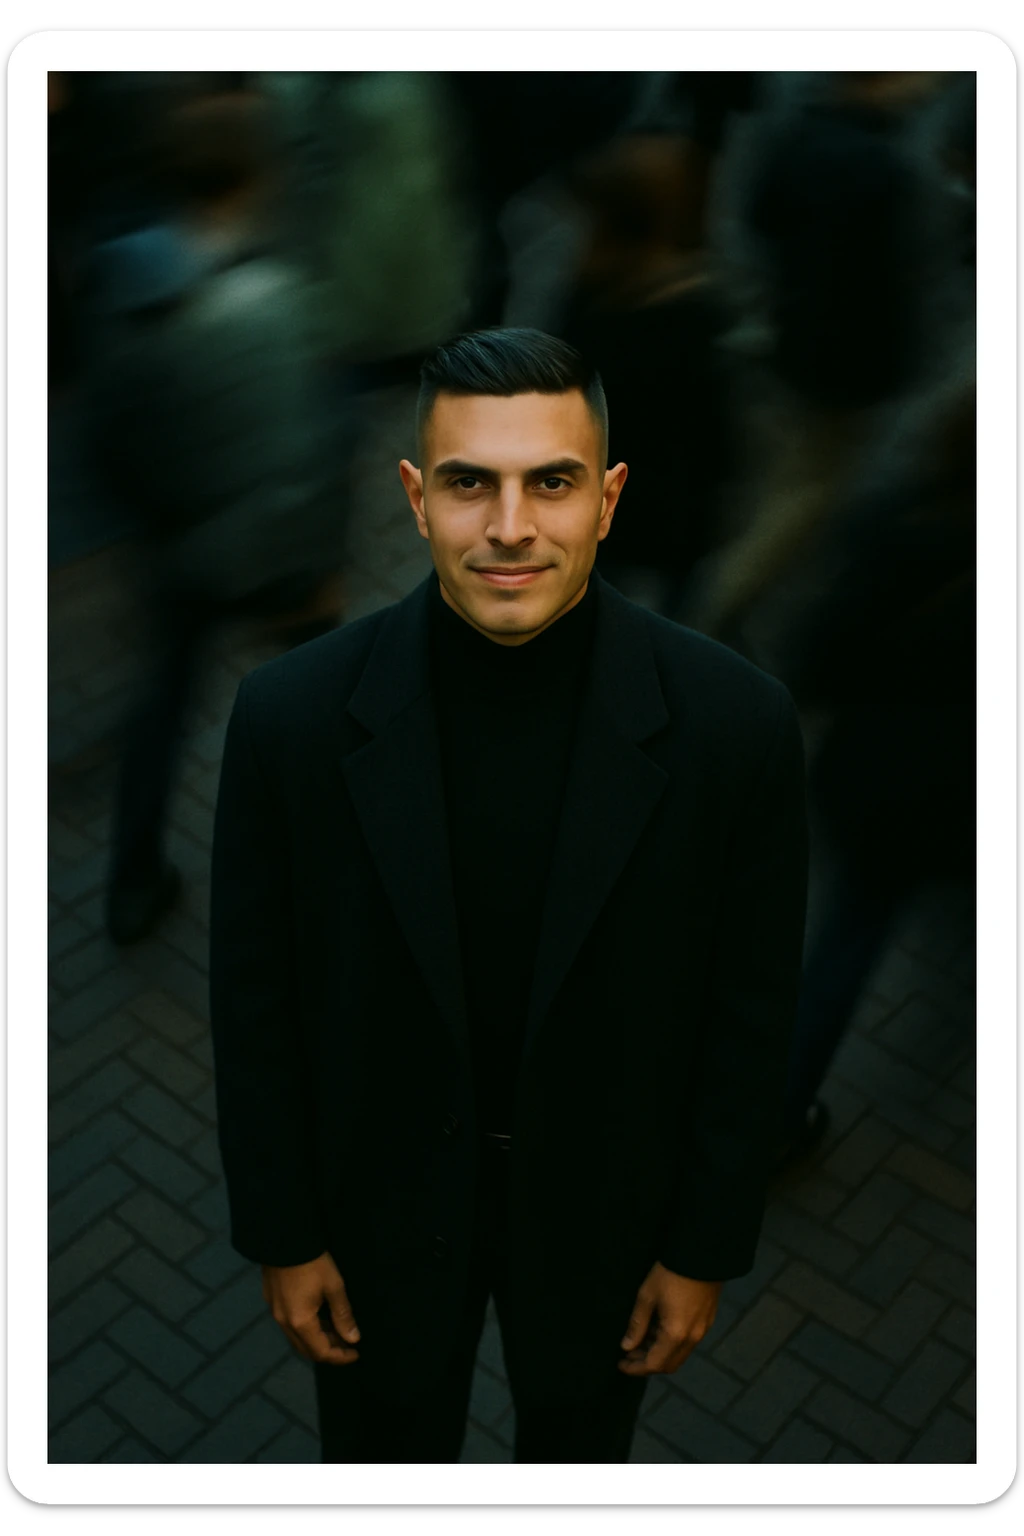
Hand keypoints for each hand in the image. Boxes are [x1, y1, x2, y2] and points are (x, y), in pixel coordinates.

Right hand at [262, 1250, 360, 1366]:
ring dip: (316, 1339)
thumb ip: (343, 1315)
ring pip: (296, 1338)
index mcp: (300, 1322)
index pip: (321, 1352)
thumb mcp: (334, 1286)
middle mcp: (284, 1322)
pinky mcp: (271, 1300)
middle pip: (306, 1349)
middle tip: (347, 1342)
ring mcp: (275, 1312)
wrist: (284, 1239)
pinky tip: (318, 1317)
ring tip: (336, 1330)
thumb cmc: (313, 1263)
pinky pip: (290, 1325)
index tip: (355, 1353)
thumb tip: (353, 1338)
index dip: (340, 1357)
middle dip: (328, 1350)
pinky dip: (306, 1329)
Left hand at [618, 1262, 722, 1375]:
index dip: (635, 1368)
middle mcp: (692, 1339)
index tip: (620, 1364)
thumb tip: (627, 1346)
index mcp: (675, 1335)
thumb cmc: (670, 1273)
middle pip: (669, 1365)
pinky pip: (687, 1343)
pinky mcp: (707, 1321)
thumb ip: (637, 1324)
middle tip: (629, 1354)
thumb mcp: (647, 1296)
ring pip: (678, 1354)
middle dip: (647, 1363)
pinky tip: (658, 1330)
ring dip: (659, 1353)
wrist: (701, 1254)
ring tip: (640, 1340)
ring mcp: (702, 1331)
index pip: (654, 1364)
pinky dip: (671, 1344)